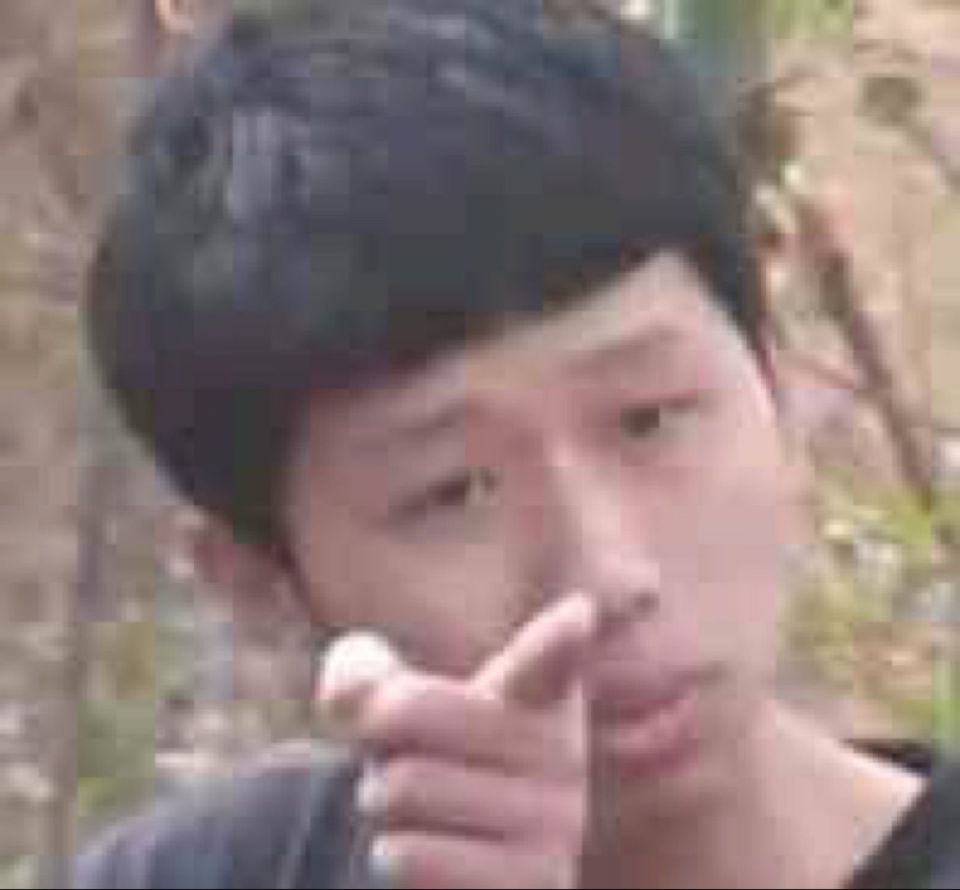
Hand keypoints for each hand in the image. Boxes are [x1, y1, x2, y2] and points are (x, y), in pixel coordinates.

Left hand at [318, 594, 596, 888]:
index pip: (549, 658)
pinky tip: (422, 857)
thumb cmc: (427, 765)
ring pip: (402, 786)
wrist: (459, 869)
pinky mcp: (533, 887)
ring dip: (383, 807)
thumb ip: (363, 677)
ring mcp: (555, 826)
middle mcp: (562, 753)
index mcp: (540, 694)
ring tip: (421, 815)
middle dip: (379, 744)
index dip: (560, 636)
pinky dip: (394, 855)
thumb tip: (355, 695)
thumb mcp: (393, 710)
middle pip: (407, 709)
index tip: (579, 613)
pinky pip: (411, 857)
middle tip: (411, 769)